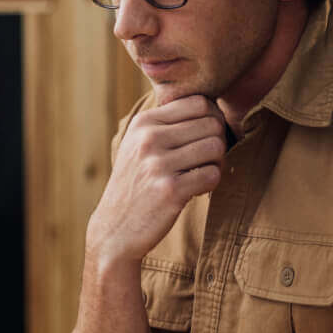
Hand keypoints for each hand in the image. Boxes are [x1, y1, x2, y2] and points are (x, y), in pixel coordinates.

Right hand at [86, 95, 226, 263]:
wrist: (115, 230)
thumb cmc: (135, 185)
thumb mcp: (138, 146)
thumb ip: (166, 123)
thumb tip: (211, 106)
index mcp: (143, 123)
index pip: (199, 102)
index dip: (211, 118)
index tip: (203, 138)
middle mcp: (149, 139)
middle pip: (212, 124)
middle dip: (217, 142)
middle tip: (205, 161)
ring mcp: (158, 165)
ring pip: (216, 147)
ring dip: (216, 163)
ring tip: (200, 174)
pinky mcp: (170, 191)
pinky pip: (213, 175)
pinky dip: (210, 184)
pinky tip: (195, 191)